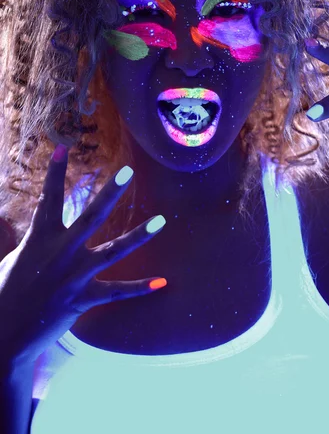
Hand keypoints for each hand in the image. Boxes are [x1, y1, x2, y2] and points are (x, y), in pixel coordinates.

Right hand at [0, 146, 166, 370]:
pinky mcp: (82, 299)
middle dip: (110, 192)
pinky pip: (116, 291)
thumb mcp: (16, 258)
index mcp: (39, 238)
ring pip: (113, 250)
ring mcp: (74, 275)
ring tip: (161, 221)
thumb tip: (42, 226)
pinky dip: (139, 288)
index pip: (49, 199)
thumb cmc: (5, 292)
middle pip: (91, 216)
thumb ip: (34, 240)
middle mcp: (60, 251)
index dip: (55, 173)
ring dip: (139, 235)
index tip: (64, 148)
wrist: (4, 332)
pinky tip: (162, 282)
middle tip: (128, 171)